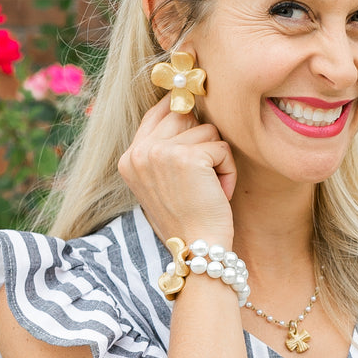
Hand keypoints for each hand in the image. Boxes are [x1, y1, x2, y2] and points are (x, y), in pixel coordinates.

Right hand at [118, 92, 235, 248]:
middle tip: (203, 176)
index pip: (157, 112)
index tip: (196, 113)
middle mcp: (139, 152)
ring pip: (207, 130)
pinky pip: (222, 147)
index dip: (181, 109)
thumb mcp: (164, 182)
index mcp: (129, 158)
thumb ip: (166, 148)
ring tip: (210, 189)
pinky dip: (228, 171)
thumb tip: (187, 105)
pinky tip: (219, 194)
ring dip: (218, 159)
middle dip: (202, 141)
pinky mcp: (187, 157)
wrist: (196, 251)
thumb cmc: (188, 220)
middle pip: (183, 114)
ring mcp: (160, 153)